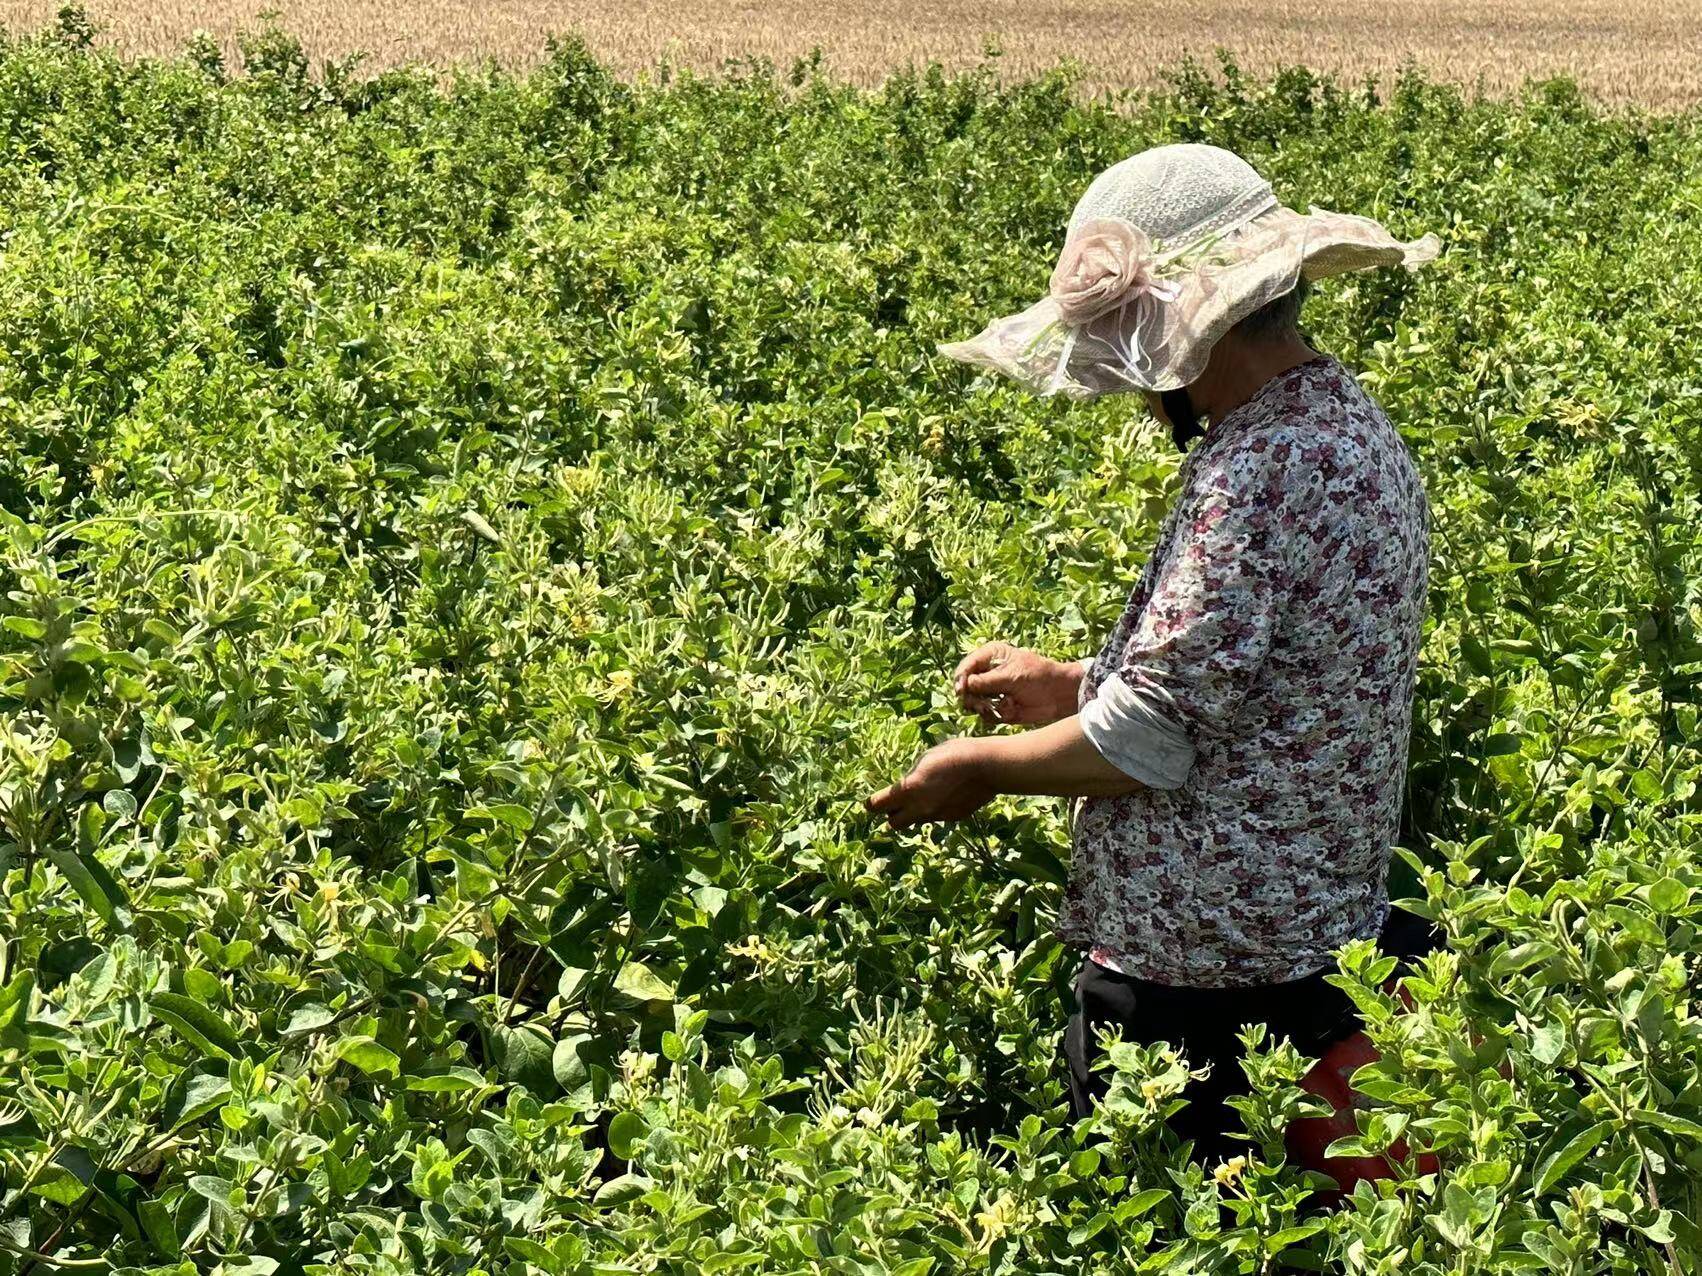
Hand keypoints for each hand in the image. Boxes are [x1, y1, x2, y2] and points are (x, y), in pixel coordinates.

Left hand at [865, 738, 995, 829]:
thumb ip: (912, 776)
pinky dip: (936, 809)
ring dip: (916, 812)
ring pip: (917, 821)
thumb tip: (907, 784)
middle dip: (893, 814)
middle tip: (898, 801)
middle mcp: (920, 808)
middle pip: (894, 824)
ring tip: (928, 793)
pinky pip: (937, 817)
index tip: (871, 801)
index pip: (877, 806)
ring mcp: (937, 816)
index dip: (872, 804)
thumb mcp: (925, 758)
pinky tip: (948, 794)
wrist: (987, 766)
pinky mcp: (953, 818)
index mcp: (908, 790)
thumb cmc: (953, 753)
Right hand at [954, 642, 1083, 727]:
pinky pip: (985, 715)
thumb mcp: (1011, 675)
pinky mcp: (996, 708)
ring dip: (982, 707)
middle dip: (970, 697)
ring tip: (997, 708)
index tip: (962, 690)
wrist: (1059, 694)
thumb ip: (986, 681)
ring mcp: (990, 691)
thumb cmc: (1038, 677)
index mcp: (989, 656)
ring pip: (971, 702)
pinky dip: (994, 715)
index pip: (966, 666)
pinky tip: (1009, 710)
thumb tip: (963, 686)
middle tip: (980, 704)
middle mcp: (986, 672)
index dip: (961, 678)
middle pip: (964, 686)